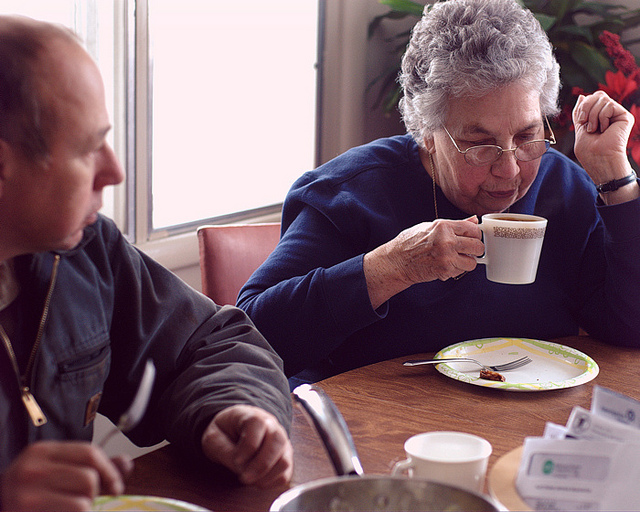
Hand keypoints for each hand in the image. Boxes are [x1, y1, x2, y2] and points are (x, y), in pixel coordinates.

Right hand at [1, 441, 132, 510]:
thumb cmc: (31, 493)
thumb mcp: (57, 470)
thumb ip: (90, 466)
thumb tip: (127, 463)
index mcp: (41, 452)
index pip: (89, 453)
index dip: (109, 470)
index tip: (116, 485)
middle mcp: (31, 469)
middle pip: (89, 478)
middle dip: (94, 493)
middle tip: (82, 501)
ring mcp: (26, 495)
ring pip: (83, 501)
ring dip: (84, 508)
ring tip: (68, 508)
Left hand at [201, 405, 292, 487]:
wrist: (231, 433)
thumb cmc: (223, 434)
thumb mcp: (214, 439)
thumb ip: (225, 451)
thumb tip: (243, 468)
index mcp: (252, 415)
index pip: (259, 424)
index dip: (248, 446)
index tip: (236, 460)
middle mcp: (272, 426)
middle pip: (277, 442)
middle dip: (260, 465)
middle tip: (244, 478)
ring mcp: (281, 442)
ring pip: (284, 460)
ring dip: (266, 476)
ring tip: (249, 480)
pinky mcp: (284, 458)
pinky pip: (285, 474)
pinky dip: (271, 482)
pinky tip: (256, 481)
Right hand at [364, 216, 483, 308]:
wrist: (397, 261)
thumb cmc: (410, 243)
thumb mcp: (431, 227)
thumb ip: (454, 225)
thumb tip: (474, 220)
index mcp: (443, 226)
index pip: (473, 229)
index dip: (475, 235)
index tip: (472, 238)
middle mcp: (446, 240)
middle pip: (477, 246)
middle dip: (474, 249)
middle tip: (467, 250)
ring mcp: (446, 256)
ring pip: (472, 262)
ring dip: (466, 262)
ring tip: (456, 259)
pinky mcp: (445, 270)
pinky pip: (462, 271)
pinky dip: (457, 270)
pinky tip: (446, 265)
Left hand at [572, 90, 635, 185]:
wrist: (598, 158)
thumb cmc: (588, 149)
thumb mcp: (579, 127)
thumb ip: (580, 111)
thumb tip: (582, 95)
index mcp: (598, 116)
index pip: (590, 98)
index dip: (582, 107)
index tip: (581, 122)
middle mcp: (609, 114)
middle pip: (597, 94)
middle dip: (586, 108)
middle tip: (586, 124)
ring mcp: (617, 114)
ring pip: (602, 98)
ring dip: (593, 116)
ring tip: (595, 129)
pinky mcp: (625, 116)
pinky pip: (609, 105)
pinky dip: (602, 117)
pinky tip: (605, 129)